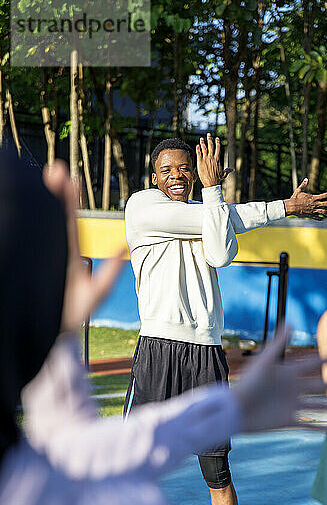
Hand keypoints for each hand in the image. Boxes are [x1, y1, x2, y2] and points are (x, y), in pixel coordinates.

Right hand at [43, 160, 124, 332]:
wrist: (51, 336)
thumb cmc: (73, 316)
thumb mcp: (96, 293)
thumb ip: (110, 271)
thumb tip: (123, 245)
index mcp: (69, 254)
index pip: (69, 220)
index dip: (68, 198)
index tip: (67, 176)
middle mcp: (54, 251)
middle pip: (54, 216)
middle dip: (55, 192)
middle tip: (55, 168)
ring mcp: (41, 256)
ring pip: (41, 223)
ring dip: (43, 201)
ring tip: (46, 177)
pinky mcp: (29, 263)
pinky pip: (27, 239)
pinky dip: (26, 222)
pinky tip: (25, 205)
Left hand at [196, 132, 233, 187]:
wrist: (211, 183)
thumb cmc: (217, 179)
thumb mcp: (223, 174)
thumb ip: (227, 170)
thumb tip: (233, 169)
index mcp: (217, 159)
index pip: (218, 148)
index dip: (217, 142)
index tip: (216, 138)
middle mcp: (211, 157)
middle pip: (211, 146)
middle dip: (210, 139)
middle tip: (209, 134)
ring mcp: (205, 159)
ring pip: (204, 148)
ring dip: (203, 142)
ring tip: (201, 138)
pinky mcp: (200, 162)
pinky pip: (199, 153)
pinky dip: (198, 149)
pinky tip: (197, 145)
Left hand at [232, 328, 326, 432]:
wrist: (234, 410)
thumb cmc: (246, 383)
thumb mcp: (264, 362)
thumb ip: (278, 344)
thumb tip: (291, 322)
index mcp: (287, 373)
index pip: (311, 363)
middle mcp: (292, 388)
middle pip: (322, 385)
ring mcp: (291, 405)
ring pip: (321, 405)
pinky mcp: (287, 421)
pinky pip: (310, 425)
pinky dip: (325, 428)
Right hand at [283, 178, 326, 219]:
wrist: (291, 207)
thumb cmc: (294, 198)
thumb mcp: (298, 190)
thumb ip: (303, 185)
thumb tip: (306, 179)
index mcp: (313, 198)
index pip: (325, 195)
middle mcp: (315, 204)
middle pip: (326, 204)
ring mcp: (313, 210)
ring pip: (323, 212)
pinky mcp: (310, 215)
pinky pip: (317, 217)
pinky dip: (320, 218)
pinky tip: (323, 219)